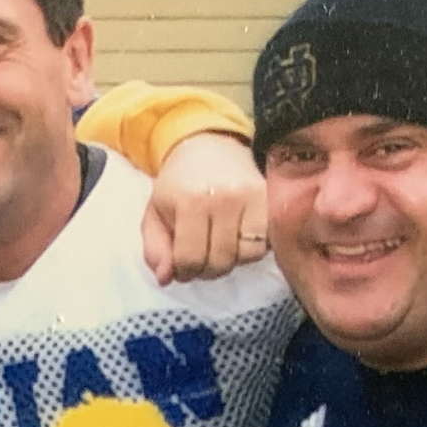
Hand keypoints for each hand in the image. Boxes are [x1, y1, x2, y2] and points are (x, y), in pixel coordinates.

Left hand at [142, 132, 266, 283]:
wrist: (209, 146)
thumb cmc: (178, 185)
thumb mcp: (154, 214)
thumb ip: (155, 250)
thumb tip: (165, 279)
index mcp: (191, 201)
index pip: (191, 259)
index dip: (185, 271)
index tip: (183, 266)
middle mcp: (225, 198)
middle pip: (221, 261)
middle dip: (208, 269)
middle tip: (202, 257)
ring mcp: (253, 196)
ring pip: (249, 255)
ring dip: (234, 258)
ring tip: (222, 244)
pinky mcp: (272, 196)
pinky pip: (268, 241)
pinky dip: (255, 246)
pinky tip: (241, 237)